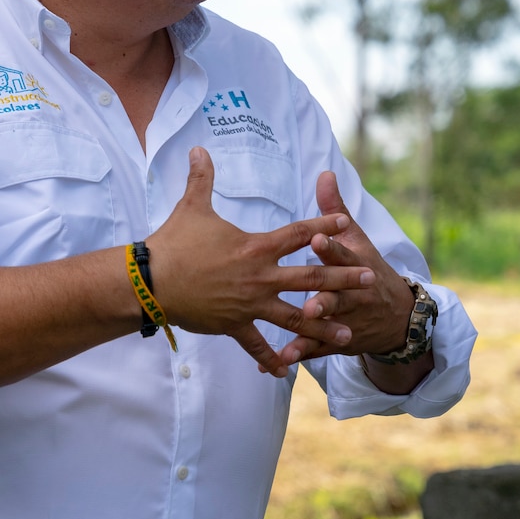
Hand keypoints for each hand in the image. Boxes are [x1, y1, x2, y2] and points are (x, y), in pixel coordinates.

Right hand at [146, 147, 376, 375]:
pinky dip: (271, 358)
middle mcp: (259, 276)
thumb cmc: (173, 243)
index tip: (347, 224)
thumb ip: (201, 179)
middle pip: (310, 277)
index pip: (298, 234)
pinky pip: (257, 345)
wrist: (152, 281)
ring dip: (323, 324)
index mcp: (255, 247)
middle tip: (367, 279)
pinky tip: (286, 370)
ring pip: (295, 316)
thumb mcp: (190, 207)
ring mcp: (249, 304)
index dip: (323, 228)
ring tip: (348, 333)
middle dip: (341, 278)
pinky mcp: (234, 325)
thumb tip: (198, 149)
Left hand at [274, 171, 429, 376]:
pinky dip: (298, 354)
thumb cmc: (367, 269)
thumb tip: (324, 173)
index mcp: (355, 265)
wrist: (398, 318)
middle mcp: (353, 293)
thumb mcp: (356, 240)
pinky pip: (316, 348)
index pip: (342, 254)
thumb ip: (335, 211)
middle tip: (309, 299)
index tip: (316, 239)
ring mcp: (347, 320)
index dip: (330, 248)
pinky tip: (278, 360)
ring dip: (312, 330)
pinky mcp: (338, 341)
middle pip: (338, 295)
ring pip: (329, 325)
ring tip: (293, 336)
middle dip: (325, 298)